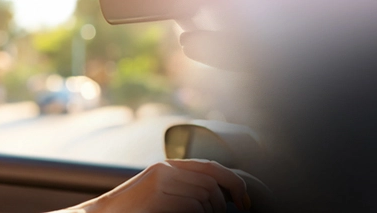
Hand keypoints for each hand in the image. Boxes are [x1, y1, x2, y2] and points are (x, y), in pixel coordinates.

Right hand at [56, 159, 250, 212]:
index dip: (234, 183)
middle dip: (225, 203)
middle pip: (211, 183)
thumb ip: (183, 189)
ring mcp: (159, 182)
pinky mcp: (156, 196)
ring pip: (204, 195)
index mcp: (167, 167)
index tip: (244, 201)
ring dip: (211, 212)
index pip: (211, 167)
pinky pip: (191, 206)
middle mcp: (164, 170)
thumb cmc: (132, 211)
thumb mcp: (159, 194)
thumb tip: (219, 197)